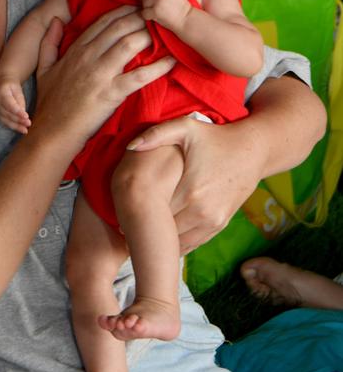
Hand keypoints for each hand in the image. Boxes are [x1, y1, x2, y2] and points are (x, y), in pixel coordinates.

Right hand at [0, 81, 30, 134]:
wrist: (4, 85)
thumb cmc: (13, 88)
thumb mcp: (18, 92)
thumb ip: (20, 103)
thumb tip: (23, 115)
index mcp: (2, 94)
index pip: (9, 104)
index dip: (17, 111)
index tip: (26, 116)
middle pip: (7, 114)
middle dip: (18, 120)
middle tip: (29, 123)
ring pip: (5, 120)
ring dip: (16, 126)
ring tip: (25, 130)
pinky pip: (6, 122)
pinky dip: (14, 127)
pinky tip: (22, 130)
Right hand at [32, 8, 175, 151]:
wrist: (53, 131)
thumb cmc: (50, 102)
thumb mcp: (43, 68)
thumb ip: (48, 42)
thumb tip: (55, 20)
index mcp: (76, 49)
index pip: (104, 21)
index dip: (124, 11)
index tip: (139, 7)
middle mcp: (89, 56)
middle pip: (121, 27)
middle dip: (141, 17)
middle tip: (157, 16)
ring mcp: (101, 74)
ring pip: (131, 44)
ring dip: (150, 35)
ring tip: (165, 32)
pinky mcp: (112, 93)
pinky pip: (140, 75)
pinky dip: (158, 67)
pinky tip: (172, 61)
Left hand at [126, 116, 262, 252]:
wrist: (252, 151)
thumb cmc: (215, 137)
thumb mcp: (186, 128)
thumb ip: (156, 135)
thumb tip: (130, 146)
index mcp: (190, 191)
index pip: (156, 212)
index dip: (136, 214)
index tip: (120, 213)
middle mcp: (202, 212)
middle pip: (166, 230)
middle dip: (146, 229)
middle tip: (123, 228)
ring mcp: (213, 221)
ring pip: (179, 241)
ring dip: (161, 240)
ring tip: (140, 235)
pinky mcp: (219, 225)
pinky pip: (194, 242)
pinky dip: (177, 243)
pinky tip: (162, 239)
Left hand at [141, 0, 190, 31]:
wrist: (187, 20)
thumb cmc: (180, 8)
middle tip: (150, 4)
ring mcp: (159, 1)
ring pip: (145, 1)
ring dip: (146, 7)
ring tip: (152, 10)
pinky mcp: (156, 11)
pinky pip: (144, 12)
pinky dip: (146, 15)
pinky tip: (152, 17)